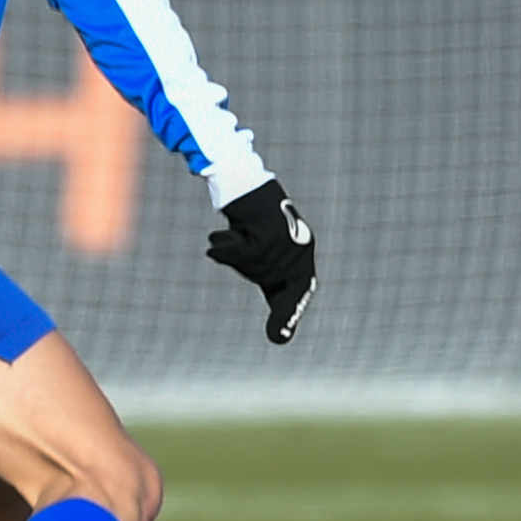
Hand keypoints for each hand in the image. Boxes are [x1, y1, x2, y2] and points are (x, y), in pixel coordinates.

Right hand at [205, 179, 317, 344]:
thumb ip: (271, 286)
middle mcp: (302, 247)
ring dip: (233, 255)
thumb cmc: (249, 222)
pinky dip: (225, 249)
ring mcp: (287, 239)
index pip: (298, 291)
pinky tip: (218, 239)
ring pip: (254, 266)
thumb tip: (280, 338)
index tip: (277, 339)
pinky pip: (242, 254)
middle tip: (233, 243)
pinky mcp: (270, 230)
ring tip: (230, 236)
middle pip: (267, 277)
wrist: (240, 182)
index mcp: (303, 256)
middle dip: (243, 266)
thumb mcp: (261, 255)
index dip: (287, 314)